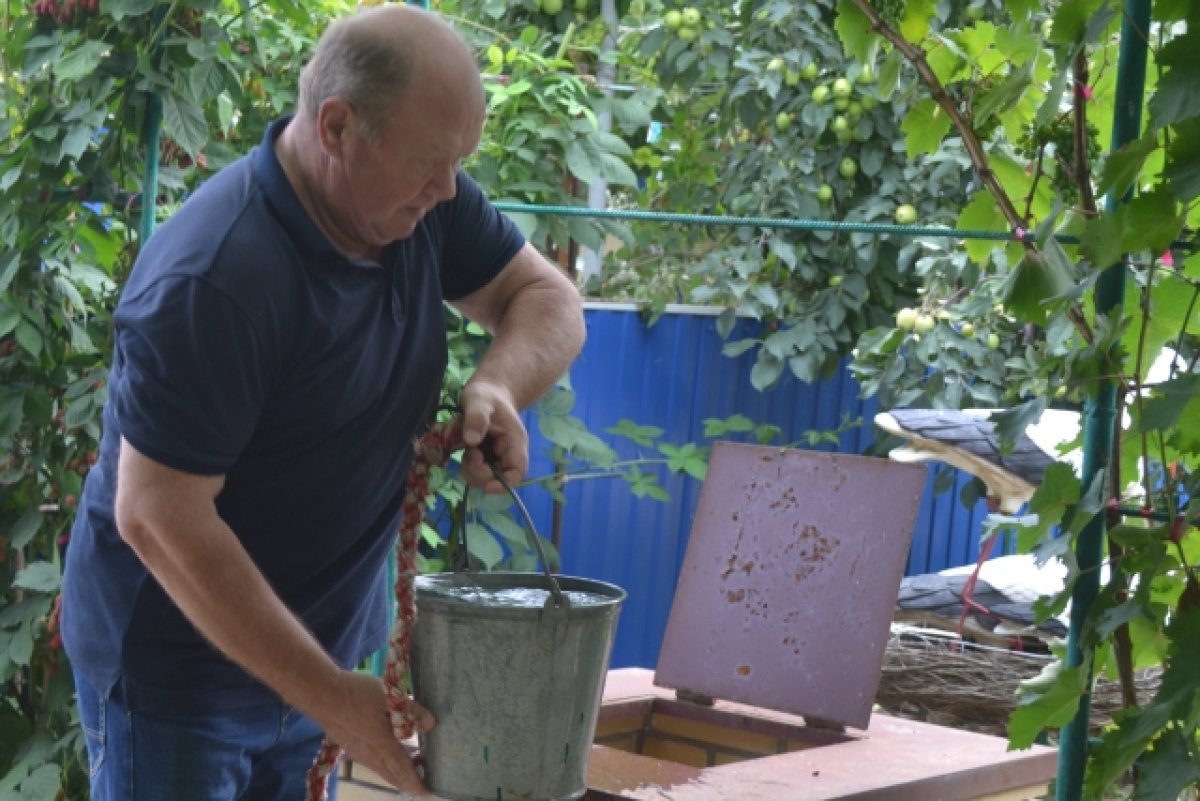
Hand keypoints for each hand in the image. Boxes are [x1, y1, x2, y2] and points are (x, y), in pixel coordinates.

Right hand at [320, 671, 434, 794]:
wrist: (322, 694)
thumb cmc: (357, 695)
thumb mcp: (389, 698)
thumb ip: (412, 710)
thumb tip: (431, 724)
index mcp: (382, 746)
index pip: (403, 771)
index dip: (416, 783)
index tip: (427, 792)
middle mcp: (369, 756)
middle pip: (392, 776)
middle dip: (408, 780)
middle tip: (424, 775)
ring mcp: (357, 752)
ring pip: (381, 769)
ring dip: (397, 770)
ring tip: (412, 759)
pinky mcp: (349, 745)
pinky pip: (372, 761)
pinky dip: (386, 761)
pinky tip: (389, 747)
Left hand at [458, 378, 528, 491]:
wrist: (486, 392)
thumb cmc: (486, 395)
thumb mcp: (479, 401)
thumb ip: (476, 418)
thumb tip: (472, 441)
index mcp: (515, 443)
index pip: (517, 472)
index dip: (503, 484)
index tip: (486, 484)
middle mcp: (507, 454)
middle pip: (497, 479)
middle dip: (479, 472)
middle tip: (470, 452)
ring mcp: (495, 458)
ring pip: (484, 479)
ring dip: (471, 469)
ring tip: (467, 447)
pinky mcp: (484, 459)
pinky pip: (475, 472)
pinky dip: (467, 465)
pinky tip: (464, 449)